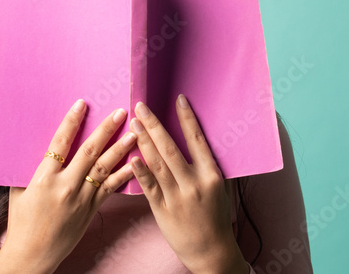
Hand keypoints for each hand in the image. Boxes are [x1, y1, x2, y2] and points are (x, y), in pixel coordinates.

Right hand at [0, 99, 136, 273]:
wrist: (32, 255)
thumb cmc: (22, 222)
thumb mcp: (18, 191)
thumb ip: (30, 169)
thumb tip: (34, 145)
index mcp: (44, 178)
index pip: (59, 143)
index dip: (71, 122)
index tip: (82, 104)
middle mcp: (65, 186)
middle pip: (88, 152)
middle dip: (105, 130)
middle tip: (120, 112)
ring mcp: (80, 199)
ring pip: (104, 169)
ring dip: (120, 149)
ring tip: (134, 133)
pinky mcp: (91, 210)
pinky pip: (110, 189)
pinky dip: (124, 175)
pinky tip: (137, 164)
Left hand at [128, 95, 249, 273]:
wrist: (211, 250)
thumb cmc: (215, 215)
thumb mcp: (217, 187)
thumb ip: (204, 166)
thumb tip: (191, 139)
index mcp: (211, 175)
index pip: (198, 140)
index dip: (187, 119)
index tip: (178, 99)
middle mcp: (194, 184)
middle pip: (171, 149)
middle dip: (155, 125)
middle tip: (142, 106)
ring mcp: (178, 198)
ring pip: (158, 164)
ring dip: (143, 141)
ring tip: (133, 123)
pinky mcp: (163, 210)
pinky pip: (149, 187)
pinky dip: (140, 171)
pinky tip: (131, 156)